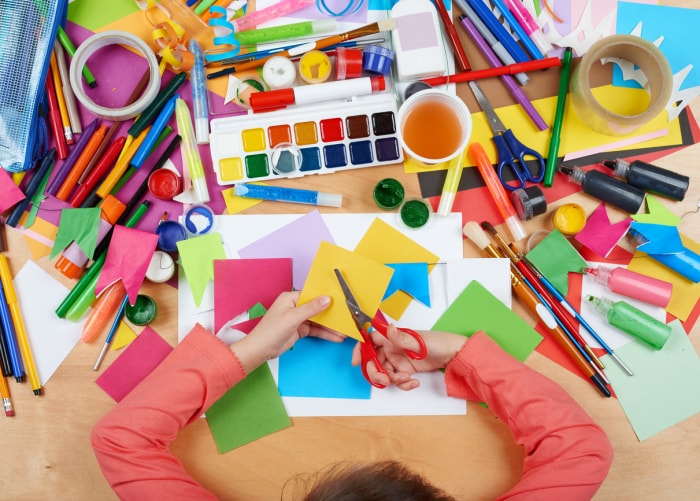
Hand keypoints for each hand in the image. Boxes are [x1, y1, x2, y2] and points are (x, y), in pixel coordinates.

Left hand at [230, 291, 343, 373]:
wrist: (260, 350)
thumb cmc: (270, 331)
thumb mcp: (292, 318)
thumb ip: (311, 308)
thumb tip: (327, 299)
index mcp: (291, 298)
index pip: (312, 295)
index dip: (326, 298)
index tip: (341, 301)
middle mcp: (295, 306)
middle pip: (317, 308)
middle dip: (331, 314)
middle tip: (346, 318)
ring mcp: (298, 319)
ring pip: (318, 320)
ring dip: (330, 326)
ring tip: (344, 331)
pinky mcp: (300, 330)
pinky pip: (316, 330)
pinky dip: (325, 333)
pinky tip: (336, 337)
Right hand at [352, 325, 467, 389]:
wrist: (453, 354)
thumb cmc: (437, 342)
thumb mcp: (418, 341)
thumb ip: (401, 337)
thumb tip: (387, 328)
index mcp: (391, 338)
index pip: (369, 341)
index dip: (360, 349)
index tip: (356, 361)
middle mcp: (392, 348)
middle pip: (373, 361)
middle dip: (376, 373)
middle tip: (385, 381)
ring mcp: (398, 360)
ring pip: (384, 373)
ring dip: (392, 380)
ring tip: (406, 380)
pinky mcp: (405, 371)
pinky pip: (396, 380)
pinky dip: (402, 384)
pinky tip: (413, 382)